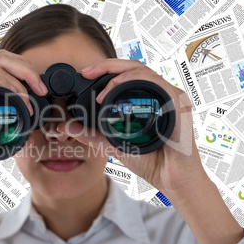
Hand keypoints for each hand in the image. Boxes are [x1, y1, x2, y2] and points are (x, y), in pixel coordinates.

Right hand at [0, 50, 47, 187]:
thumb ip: (12, 135)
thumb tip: (31, 136)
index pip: (5, 63)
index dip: (26, 70)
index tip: (40, 89)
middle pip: (3, 58)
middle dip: (28, 70)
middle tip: (41, 90)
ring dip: (19, 82)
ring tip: (28, 103)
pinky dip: (3, 86)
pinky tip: (15, 102)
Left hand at [59, 59, 206, 193]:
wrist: (170, 178)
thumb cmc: (149, 161)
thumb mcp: (111, 144)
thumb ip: (90, 134)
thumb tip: (66, 127)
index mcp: (146, 99)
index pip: (125, 75)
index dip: (104, 69)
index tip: (85, 74)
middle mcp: (158, 94)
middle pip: (132, 67)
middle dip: (106, 65)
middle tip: (87, 72)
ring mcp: (169, 96)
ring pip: (142, 70)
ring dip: (118, 73)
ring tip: (100, 88)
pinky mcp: (177, 103)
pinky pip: (156, 82)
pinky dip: (134, 80)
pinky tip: (117, 87)